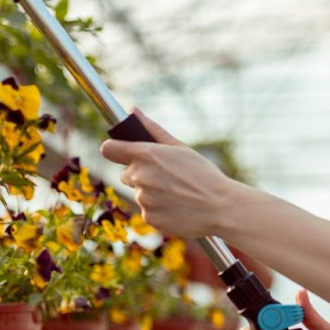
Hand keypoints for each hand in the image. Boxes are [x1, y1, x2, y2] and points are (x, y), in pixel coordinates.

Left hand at [100, 110, 238, 238]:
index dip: (114, 150)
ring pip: (139, 194)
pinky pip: (148, 212)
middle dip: (139, 175)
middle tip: (166, 177)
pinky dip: (159, 211)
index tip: (120, 153)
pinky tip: (177, 207)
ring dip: (151, 194)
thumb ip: (153, 130)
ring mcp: (143, 199)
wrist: (221, 207)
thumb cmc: (203, 174)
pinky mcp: (149, 218)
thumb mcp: (180, 148)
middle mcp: (140, 177)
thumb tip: (132, 111)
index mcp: (146, 154)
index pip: (109, 149)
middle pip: (125, 174)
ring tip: (177, 194)